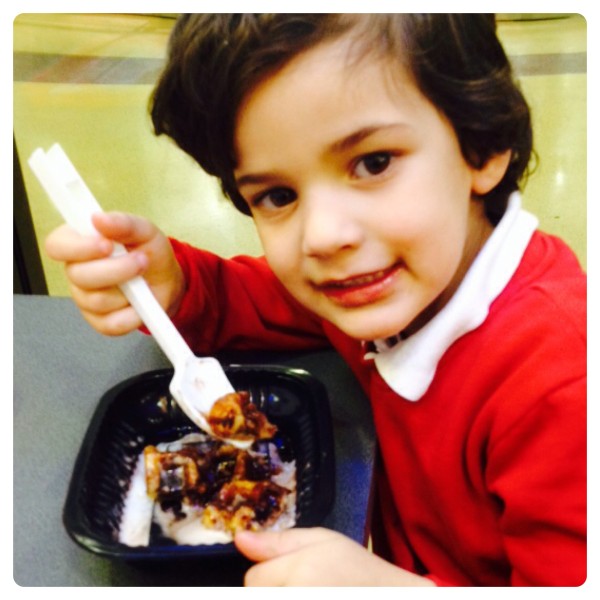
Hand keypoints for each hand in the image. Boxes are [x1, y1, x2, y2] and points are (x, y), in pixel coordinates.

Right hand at [45, 211, 184, 335]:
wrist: (168, 281)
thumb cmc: (150, 252)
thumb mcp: (145, 231)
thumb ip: (124, 223)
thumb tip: (99, 218)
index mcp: (79, 244)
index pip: (57, 245)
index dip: (77, 248)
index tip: (106, 245)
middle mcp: (76, 272)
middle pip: (79, 276)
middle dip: (116, 269)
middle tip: (141, 260)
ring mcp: (86, 299)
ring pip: (97, 300)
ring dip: (130, 290)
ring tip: (144, 279)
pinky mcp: (101, 322)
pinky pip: (112, 323)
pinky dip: (133, 314)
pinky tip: (142, 303)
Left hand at [235, 527, 434, 585]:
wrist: (391, 596)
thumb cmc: (358, 569)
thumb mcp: (323, 541)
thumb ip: (278, 542)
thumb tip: (239, 538)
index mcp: (300, 574)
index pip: (252, 579)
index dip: (269, 573)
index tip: (292, 572)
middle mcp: (298, 598)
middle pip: (256, 596)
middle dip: (273, 590)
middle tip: (302, 585)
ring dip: (281, 597)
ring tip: (309, 591)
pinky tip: (311, 596)